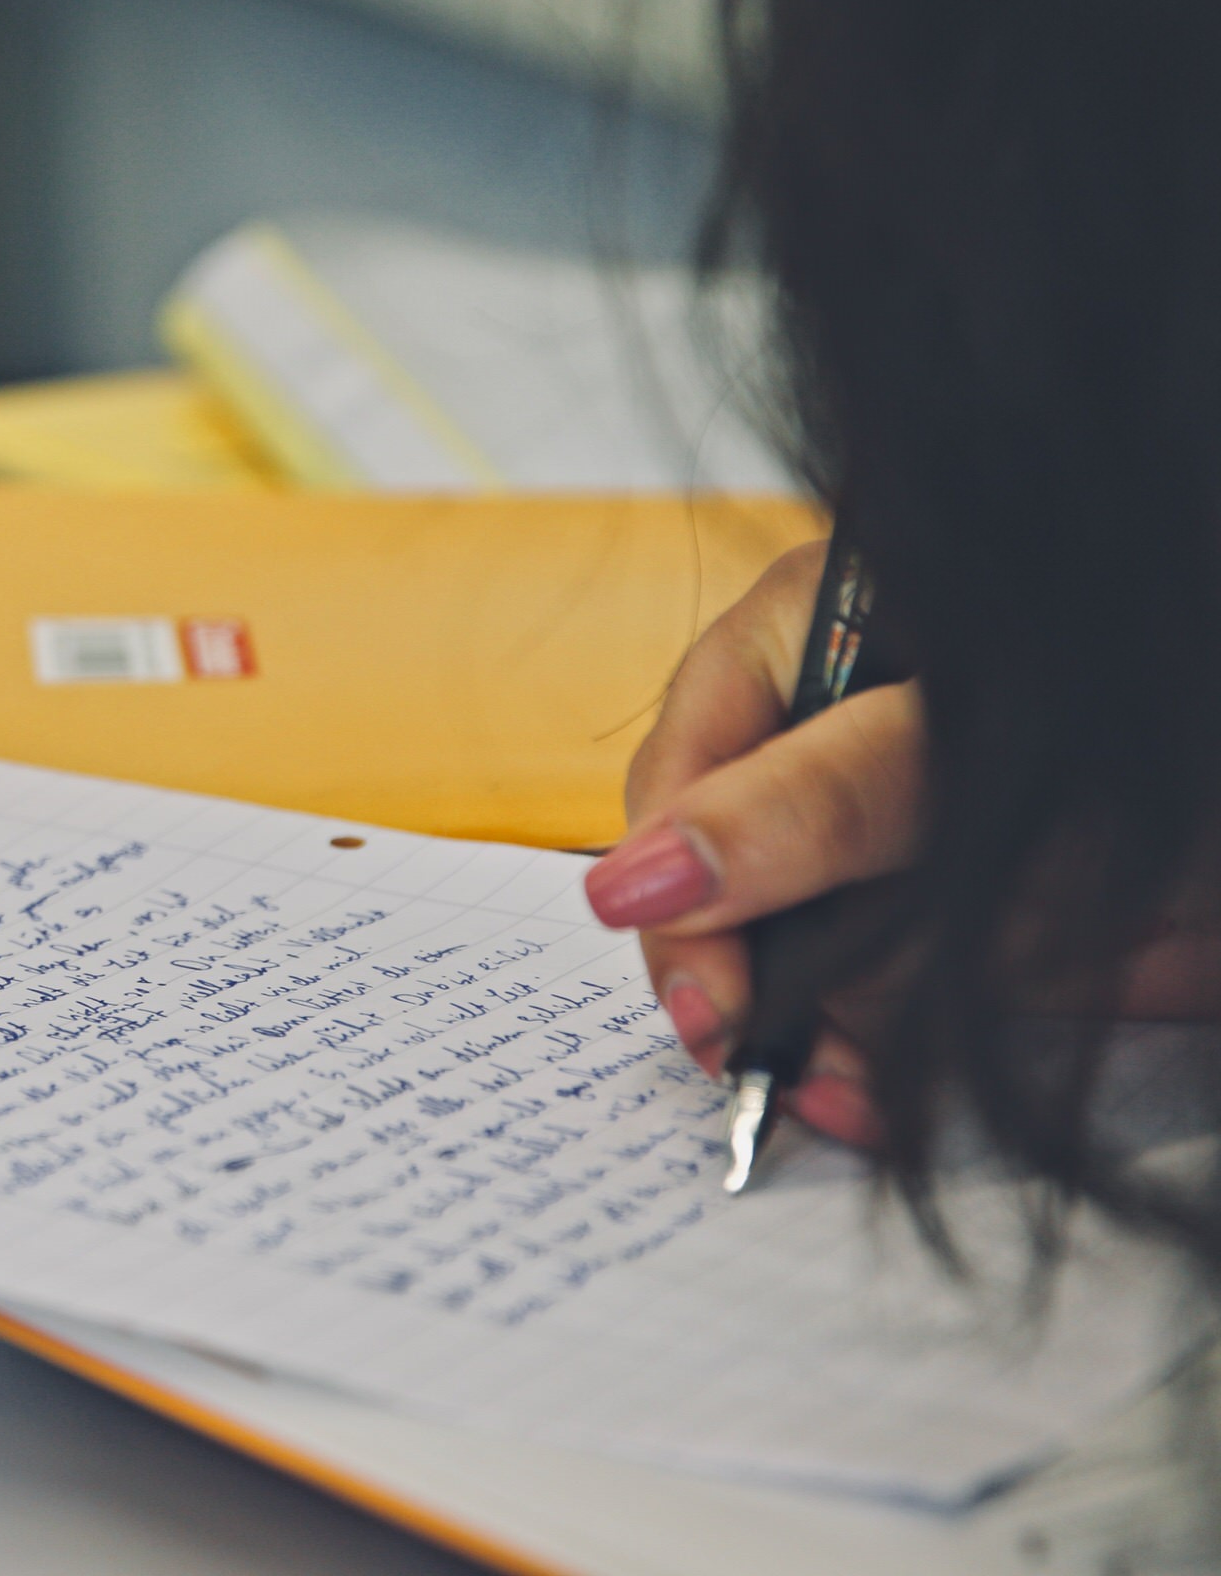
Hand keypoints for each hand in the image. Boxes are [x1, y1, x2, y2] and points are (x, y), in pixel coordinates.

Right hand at [583, 542, 922, 1145]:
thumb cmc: (1122, 698)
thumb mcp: (952, 733)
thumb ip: (809, 803)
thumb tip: (632, 887)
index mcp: (797, 649)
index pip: (676, 784)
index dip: (676, 892)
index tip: (705, 1001)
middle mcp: (822, 752)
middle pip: (712, 889)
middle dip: (734, 984)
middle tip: (749, 1061)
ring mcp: (884, 849)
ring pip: (783, 963)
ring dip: (808, 1043)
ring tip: (848, 1100)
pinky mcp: (949, 936)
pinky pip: (868, 1013)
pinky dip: (871, 1072)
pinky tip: (869, 1106)